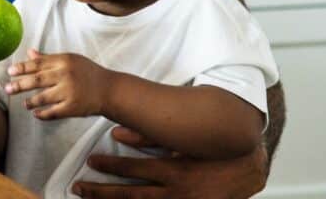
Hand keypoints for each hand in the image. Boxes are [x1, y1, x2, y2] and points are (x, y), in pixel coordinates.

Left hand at [4, 49, 111, 119]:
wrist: (109, 90)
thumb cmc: (88, 73)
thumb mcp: (71, 60)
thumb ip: (49, 58)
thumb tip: (29, 52)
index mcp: (64, 61)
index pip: (38, 63)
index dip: (22, 67)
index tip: (10, 71)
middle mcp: (66, 75)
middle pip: (37, 80)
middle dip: (19, 84)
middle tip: (7, 88)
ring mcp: (69, 92)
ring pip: (42, 98)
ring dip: (30, 101)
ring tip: (24, 104)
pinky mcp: (73, 107)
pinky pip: (52, 112)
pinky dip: (42, 114)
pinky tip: (36, 114)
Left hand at [73, 127, 267, 198]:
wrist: (247, 171)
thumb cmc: (213, 150)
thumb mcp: (183, 141)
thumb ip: (150, 136)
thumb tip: (118, 132)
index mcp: (174, 171)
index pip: (134, 169)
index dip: (110, 165)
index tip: (90, 161)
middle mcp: (175, 193)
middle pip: (130, 194)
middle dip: (101, 192)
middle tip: (78, 186)